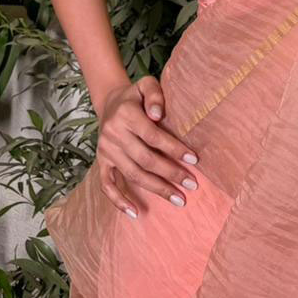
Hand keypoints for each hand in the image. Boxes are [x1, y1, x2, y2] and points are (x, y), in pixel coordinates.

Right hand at [96, 75, 198, 218]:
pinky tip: (135, 213)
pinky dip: (119, 200)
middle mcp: (114, 135)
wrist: (110, 102)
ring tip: (178, 199)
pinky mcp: (102, 162)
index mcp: (126, 115)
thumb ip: (155, 95)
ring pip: (132, 175)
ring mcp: (106, 151)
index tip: (194, 160)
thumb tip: (158, 115)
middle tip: (192, 184)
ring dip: (156, 189)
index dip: (173, 149)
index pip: (153, 137)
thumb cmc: (136, 96)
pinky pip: (107, 185)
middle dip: (170, 174)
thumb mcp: (146, 84)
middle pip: (145, 160)